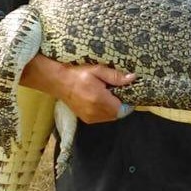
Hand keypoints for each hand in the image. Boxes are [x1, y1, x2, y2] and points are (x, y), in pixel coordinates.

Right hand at [21, 55, 135, 122]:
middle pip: (118, 114)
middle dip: (121, 104)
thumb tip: (132, 78)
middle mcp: (95, 113)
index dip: (128, 102)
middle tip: (116, 90)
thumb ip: (115, 76)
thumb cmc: (77, 73)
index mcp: (99, 100)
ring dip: (113, 108)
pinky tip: (100, 99)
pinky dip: (105, 110)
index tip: (127, 92)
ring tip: (108, 94)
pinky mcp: (86, 119)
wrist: (58, 81)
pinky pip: (102, 118)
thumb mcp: (97, 70)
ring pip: (110, 117)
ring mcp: (90, 118)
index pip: (123, 109)